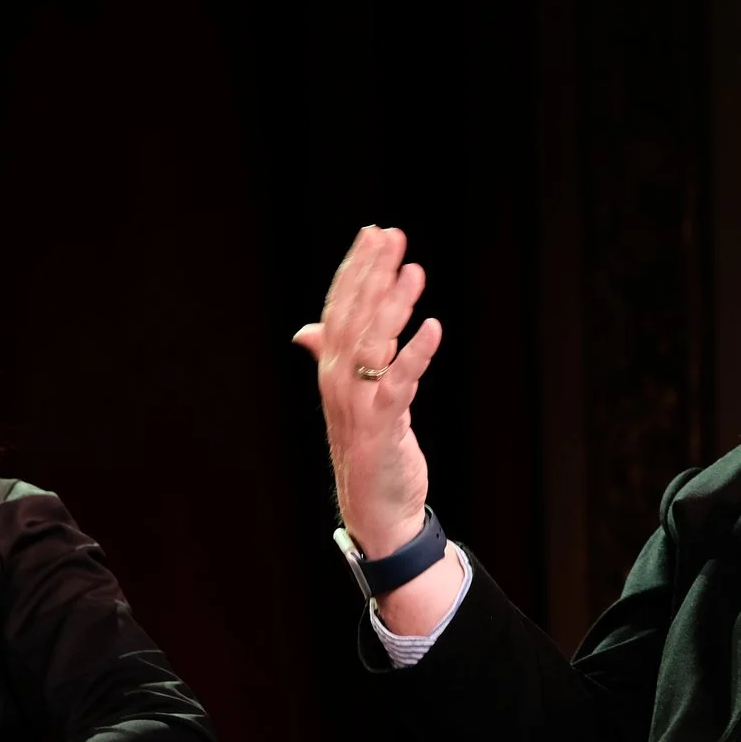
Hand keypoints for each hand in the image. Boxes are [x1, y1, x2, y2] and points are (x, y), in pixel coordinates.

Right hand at [291, 226, 441, 558]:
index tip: (373, 234)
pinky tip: (434, 328)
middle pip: (354, 316)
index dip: (355, 269)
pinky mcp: (382, 426)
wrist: (373, 508)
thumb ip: (331, 358)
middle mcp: (338, 380)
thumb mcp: (350, 398)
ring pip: (373, 343)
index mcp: (332, 369)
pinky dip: (416, 354)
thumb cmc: (366, 447)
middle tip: (392, 237)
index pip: (340, 307)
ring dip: (393, 305)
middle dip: (373, 273)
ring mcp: (357, 403)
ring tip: (414, 271)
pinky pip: (399, 383)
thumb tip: (307, 330)